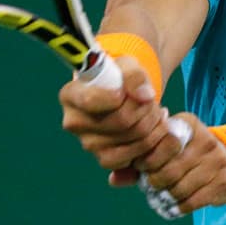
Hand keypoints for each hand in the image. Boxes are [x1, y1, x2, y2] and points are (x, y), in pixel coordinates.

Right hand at [58, 55, 168, 175]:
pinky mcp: (105, 159)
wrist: (121, 95)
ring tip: (155, 111)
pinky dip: (151, 143)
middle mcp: (74, 123)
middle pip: (121, 121)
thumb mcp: (126, 65)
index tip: (128, 90)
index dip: (117, 96)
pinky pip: (134, 157)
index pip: (90, 101)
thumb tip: (144, 96)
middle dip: (145, 109)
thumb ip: (135, 75)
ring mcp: (88, 144)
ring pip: (133, 140)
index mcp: (70, 95)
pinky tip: (154, 128)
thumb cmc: (118, 77)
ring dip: (153, 125)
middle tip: (152, 100)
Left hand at [136, 113, 225, 216]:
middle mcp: (207, 140)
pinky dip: (178, 208)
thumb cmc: (187, 152)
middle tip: (148, 187)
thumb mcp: (169, 144)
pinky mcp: (224, 182)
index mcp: (189, 124)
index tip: (140, 168)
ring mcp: (218, 161)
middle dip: (154, 182)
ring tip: (158, 198)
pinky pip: (194, 201)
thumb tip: (115, 177)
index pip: (163, 144)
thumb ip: (143, 155)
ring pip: (181, 188)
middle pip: (171, 170)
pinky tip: (172, 207)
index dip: (147, 160)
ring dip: (165, 197)